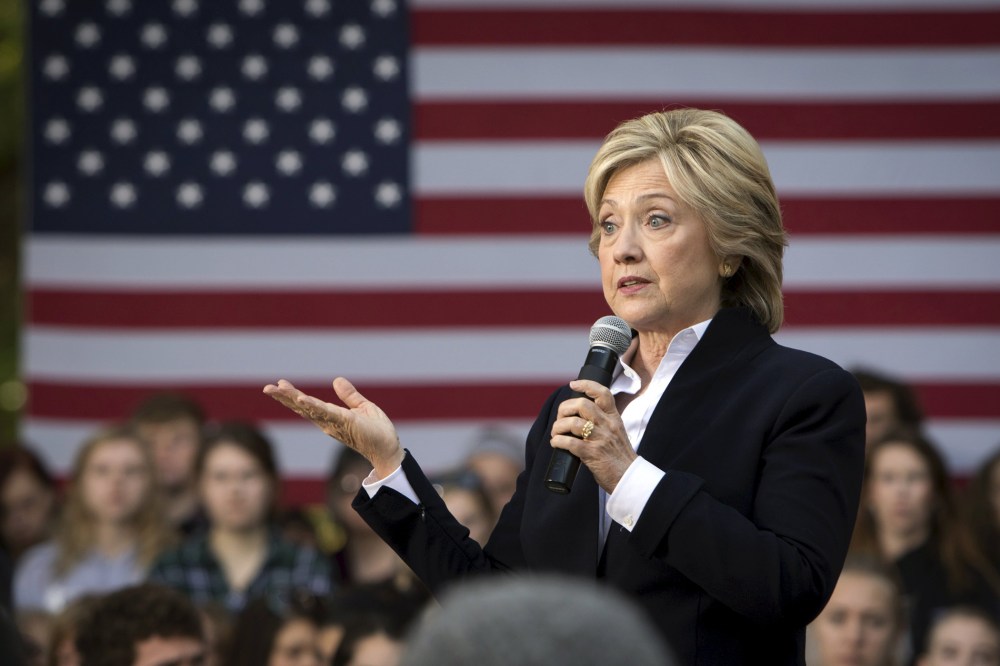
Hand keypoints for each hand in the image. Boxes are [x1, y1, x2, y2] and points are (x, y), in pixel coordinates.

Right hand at [263, 377, 403, 477]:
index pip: (308, 404)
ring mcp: (334, 423)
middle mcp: (327, 422)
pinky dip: (313, 406)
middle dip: (284, 398)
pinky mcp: (345, 422)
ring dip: (291, 399)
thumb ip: (349, 395)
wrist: (389, 447)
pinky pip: (326, 413)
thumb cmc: (377, 431)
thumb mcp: (362, 407)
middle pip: (301, 408)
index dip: (292, 395)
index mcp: (331, 417)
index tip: (279, 384)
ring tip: (276, 389)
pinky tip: (301, 399)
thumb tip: (336, 380)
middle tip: (266, 388)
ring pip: (308, 409)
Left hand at [550, 380, 636, 492]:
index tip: (573, 384)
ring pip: (573, 423)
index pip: (603, 393)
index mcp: (614, 418)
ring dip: (558, 427)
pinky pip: (570, 442)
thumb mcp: (616, 433)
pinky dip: (558, 441)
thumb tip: (579, 417)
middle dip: (564, 409)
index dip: (586, 384)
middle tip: (560, 419)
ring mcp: (600, 439)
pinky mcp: (592, 454)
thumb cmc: (619, 457)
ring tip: (556, 434)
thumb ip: (602, 423)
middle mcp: (608, 425)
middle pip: (582, 405)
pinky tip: (556, 444)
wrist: (630, 478)